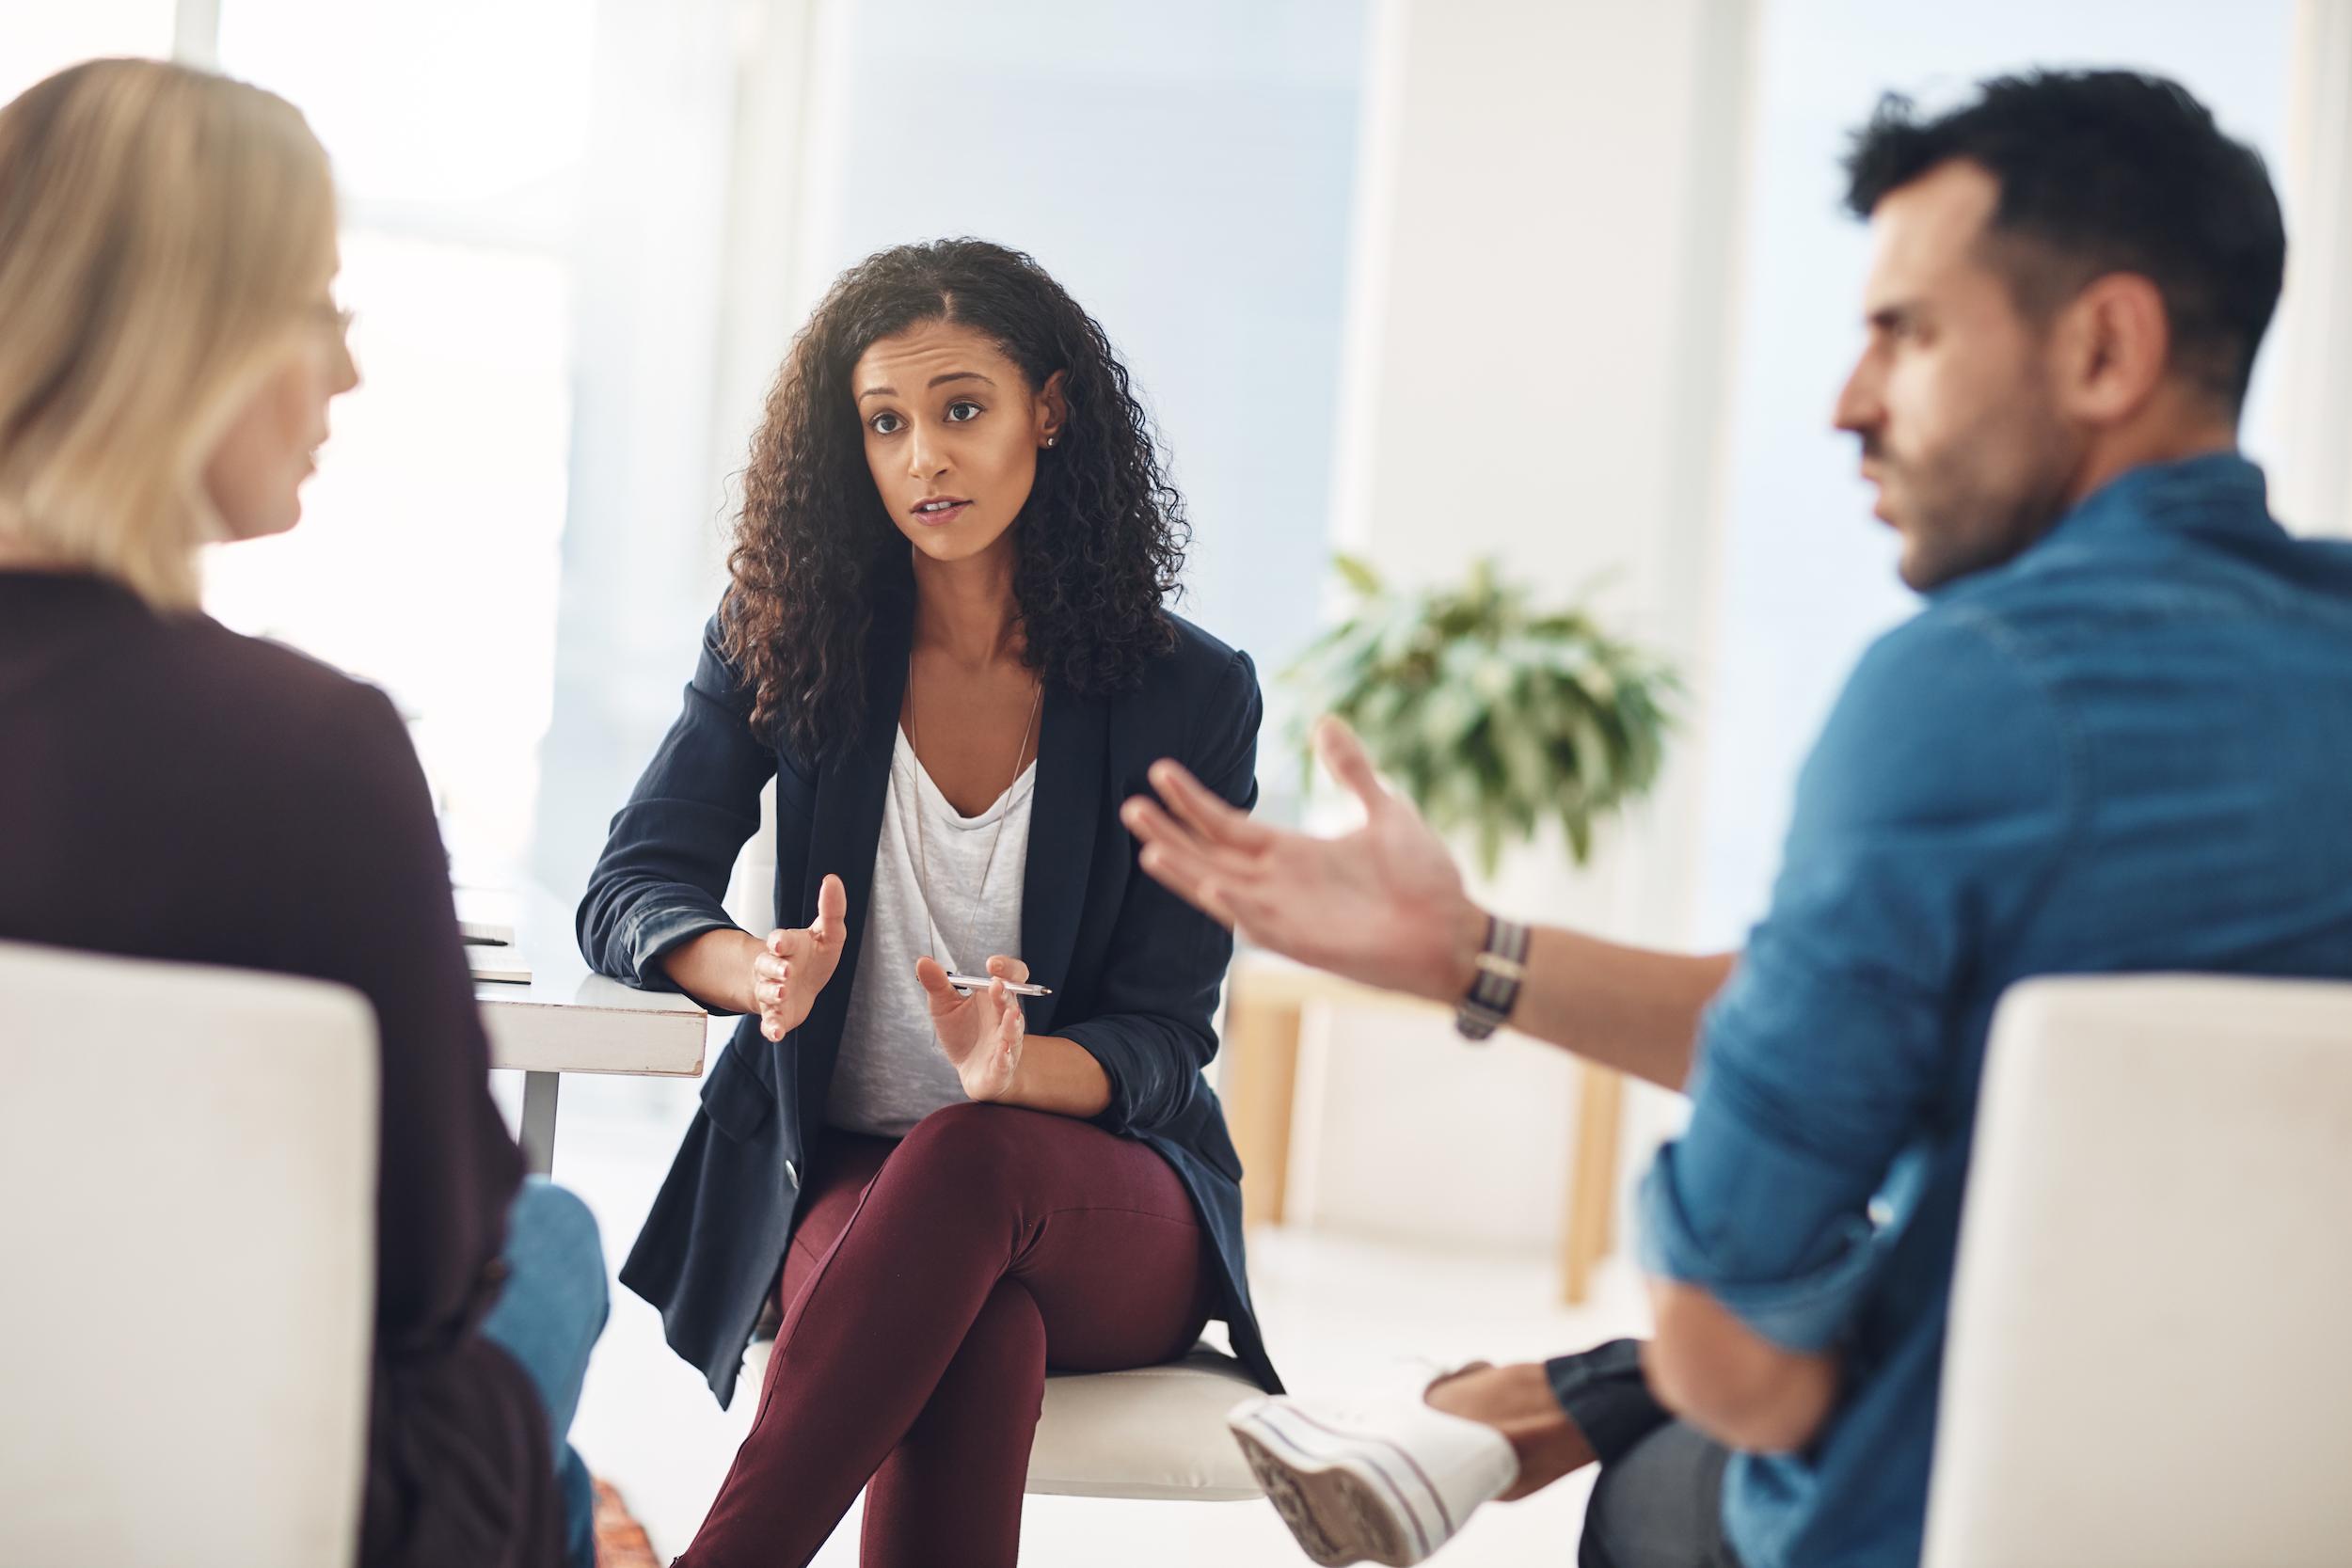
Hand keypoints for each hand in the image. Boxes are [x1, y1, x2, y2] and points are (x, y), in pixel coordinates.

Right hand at [750, 873, 847, 1040]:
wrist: (800, 985)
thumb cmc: (814, 955)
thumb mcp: (828, 932)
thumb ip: (831, 909)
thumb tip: (833, 878)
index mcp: (787, 946)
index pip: (780, 940)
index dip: (780, 942)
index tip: (780, 943)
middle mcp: (775, 968)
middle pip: (768, 966)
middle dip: (774, 967)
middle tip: (786, 971)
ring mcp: (773, 992)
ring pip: (767, 992)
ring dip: (772, 992)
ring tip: (782, 992)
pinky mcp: (777, 1015)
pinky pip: (770, 1023)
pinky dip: (771, 1028)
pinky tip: (775, 1034)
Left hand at [915, 953, 1027, 1101]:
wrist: (970, 1069)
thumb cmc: (962, 1033)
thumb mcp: (944, 1006)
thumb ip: (937, 984)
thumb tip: (923, 960)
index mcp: (996, 997)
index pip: (1012, 976)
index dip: (1007, 968)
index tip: (992, 963)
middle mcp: (1005, 1017)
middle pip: (1012, 1001)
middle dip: (1005, 993)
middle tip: (996, 984)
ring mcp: (1007, 1042)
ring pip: (1013, 1031)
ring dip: (1012, 1023)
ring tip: (1010, 1014)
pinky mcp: (1001, 1066)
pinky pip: (1006, 1061)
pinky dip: (1005, 1056)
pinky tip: (1002, 1049)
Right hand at [1121, 716, 1485, 1004]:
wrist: (1456, 933)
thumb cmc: (1424, 879)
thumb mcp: (1385, 808)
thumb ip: (1351, 770)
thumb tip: (1325, 722)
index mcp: (1292, 853)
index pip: (1226, 823)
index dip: (1192, 799)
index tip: (1159, 769)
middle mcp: (1279, 884)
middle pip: (1209, 853)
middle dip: (1170, 830)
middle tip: (1128, 803)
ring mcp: (1287, 915)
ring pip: (1221, 887)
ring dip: (1185, 869)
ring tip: (1146, 844)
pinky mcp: (1305, 942)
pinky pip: (1259, 922)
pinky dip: (1234, 903)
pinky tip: (1209, 882)